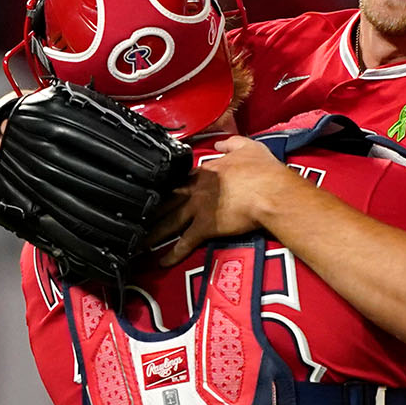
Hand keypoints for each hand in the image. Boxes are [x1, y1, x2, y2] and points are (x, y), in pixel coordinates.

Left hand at [151, 136, 296, 264]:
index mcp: (205, 172)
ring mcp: (198, 209)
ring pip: (168, 222)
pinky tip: (162, 261)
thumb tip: (219, 143)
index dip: (168, 186)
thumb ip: (231, 144)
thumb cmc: (263, 171)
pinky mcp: (205, 227)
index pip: (180, 178)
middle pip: (167, 200)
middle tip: (134, 218)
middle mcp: (196, 190)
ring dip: (152, 233)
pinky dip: (173, 253)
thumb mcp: (248, 147)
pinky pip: (185, 242)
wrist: (270, 192)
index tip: (157, 192)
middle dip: (150, 210)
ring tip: (137, 242)